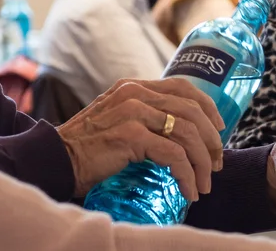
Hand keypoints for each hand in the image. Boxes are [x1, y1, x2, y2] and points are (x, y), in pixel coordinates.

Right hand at [56, 78, 223, 199]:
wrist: (56, 159)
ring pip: (187, 133)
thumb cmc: (85, 147)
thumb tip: (177, 133)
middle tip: (216, 163)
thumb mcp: (115, 119)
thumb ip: (140, 116)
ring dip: (202, 162)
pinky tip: (189, 190)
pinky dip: (187, 175)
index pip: (182, 87)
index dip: (207, 107)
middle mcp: (134, 93)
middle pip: (192, 110)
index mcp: (133, 86)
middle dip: (211, 140)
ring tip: (204, 184)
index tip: (219, 130)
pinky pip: (173, 155)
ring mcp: (133, 112)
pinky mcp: (131, 136)